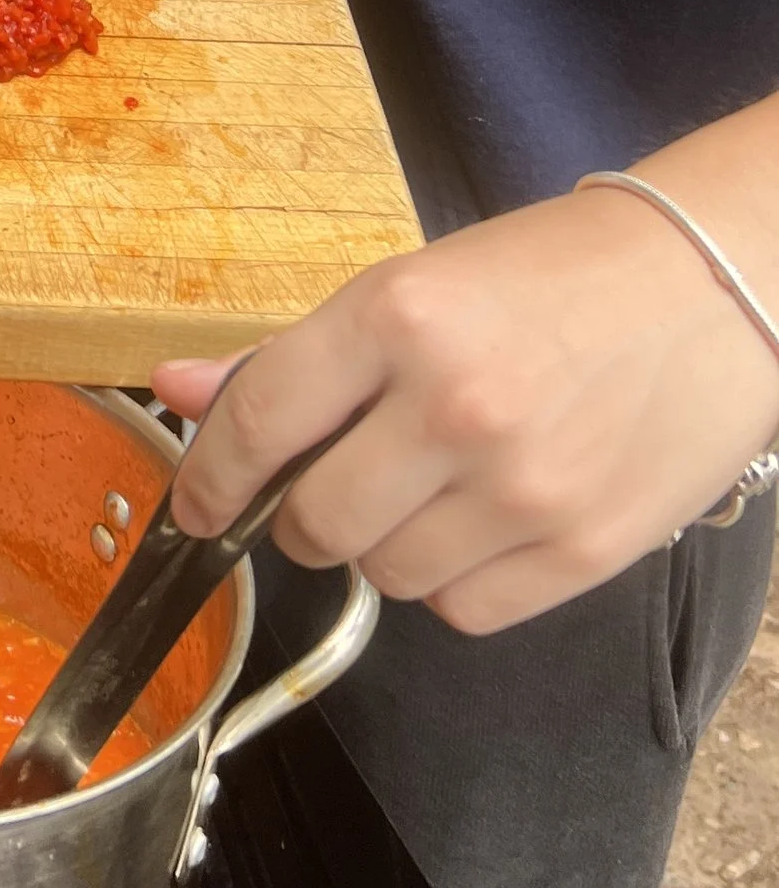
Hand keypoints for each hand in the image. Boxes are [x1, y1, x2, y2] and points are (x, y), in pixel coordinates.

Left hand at [154, 180, 778, 634]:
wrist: (713, 284)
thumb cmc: (554, 276)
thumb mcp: (411, 285)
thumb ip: (289, 356)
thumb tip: (175, 389)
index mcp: (399, 317)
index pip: (259, 422)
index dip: (209, 476)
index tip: (195, 504)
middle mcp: (455, 406)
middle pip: (314, 522)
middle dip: (302, 516)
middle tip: (331, 485)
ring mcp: (523, 487)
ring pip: (386, 576)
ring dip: (384, 546)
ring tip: (429, 488)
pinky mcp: (584, 550)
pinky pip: (465, 612)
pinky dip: (454, 582)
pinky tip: (481, 522)